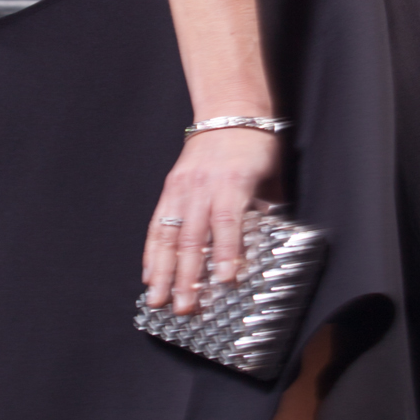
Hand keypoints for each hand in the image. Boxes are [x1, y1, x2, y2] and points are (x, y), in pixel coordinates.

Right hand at [142, 128, 280, 314]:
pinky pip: (157, 224)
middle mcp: (203, 187)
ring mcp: (182, 188)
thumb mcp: (271, 178)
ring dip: (162, 272)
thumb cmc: (256, 145)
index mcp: (233, 182)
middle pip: (192, 237)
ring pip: (168, 236)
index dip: (225, 252)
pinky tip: (148, 274)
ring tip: (157, 300)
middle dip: (187, 276)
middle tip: (185, 307)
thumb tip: (269, 245)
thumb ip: (267, 212)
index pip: (227, 222)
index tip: (224, 280)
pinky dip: (151, 252)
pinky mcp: (170, 189)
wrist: (230, 112)